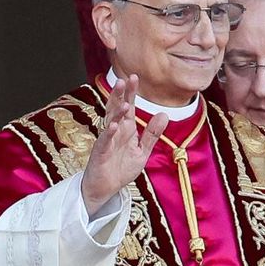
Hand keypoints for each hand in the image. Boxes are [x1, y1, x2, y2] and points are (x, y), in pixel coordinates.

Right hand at [81, 74, 167, 216]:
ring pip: (110, 121)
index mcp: (126, 129)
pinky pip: (104, 141)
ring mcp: (107, 141)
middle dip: (120, 94)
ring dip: (116, 111)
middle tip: (124, 79)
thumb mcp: (142, 151)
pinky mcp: (100, 153)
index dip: (131, 92)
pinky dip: (108, 133)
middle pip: (117, 109)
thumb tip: (164, 114)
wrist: (105, 189)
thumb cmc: (121, 169)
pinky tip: (113, 125)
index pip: (129, 107)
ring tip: (124, 101)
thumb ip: (152, 134)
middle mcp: (115, 131)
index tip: (134, 77)